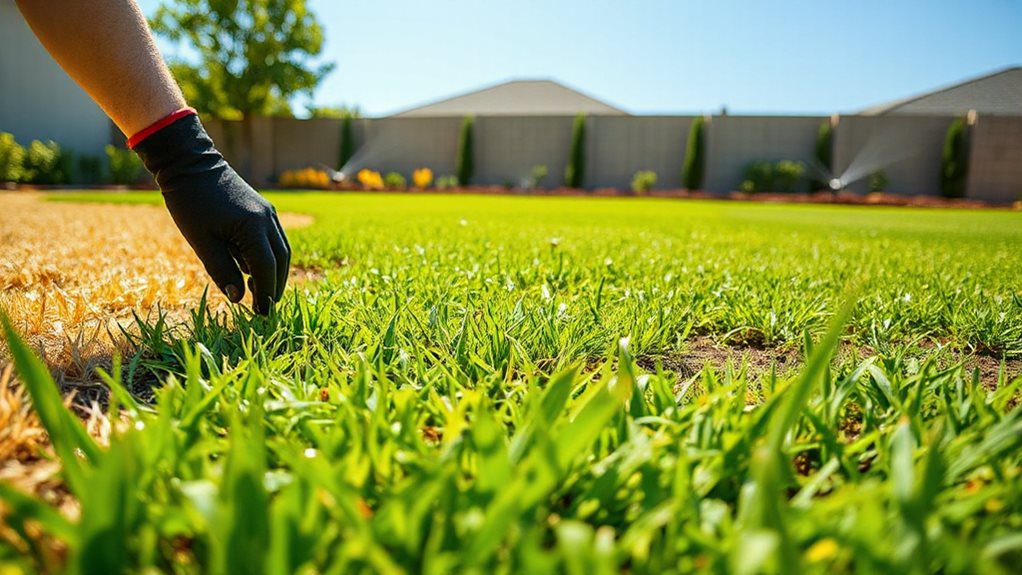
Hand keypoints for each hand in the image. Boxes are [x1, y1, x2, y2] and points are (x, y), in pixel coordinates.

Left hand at [132, 113, 289, 313]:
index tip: (260, 314)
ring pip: (282, 251)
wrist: (189, 163)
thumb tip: (238, 297)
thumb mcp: (201, 242)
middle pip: (281, 261)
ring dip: (275, 273)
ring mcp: (268, 213)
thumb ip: (222, 270)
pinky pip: (274, 239)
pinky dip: (269, 258)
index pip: (266, 269)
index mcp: (253, 228)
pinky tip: (252, 269)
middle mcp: (267, 220)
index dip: (265, 294)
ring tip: (261, 293)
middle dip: (275, 287)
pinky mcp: (263, 209)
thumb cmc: (190, 202)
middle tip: (264, 309)